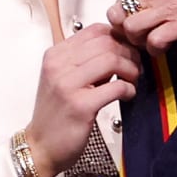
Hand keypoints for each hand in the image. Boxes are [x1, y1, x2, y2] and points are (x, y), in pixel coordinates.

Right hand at [24, 24, 139, 176]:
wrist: (41, 146)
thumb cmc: (56, 114)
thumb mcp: (64, 79)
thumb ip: (86, 62)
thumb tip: (120, 48)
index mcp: (55, 55)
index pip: (95, 30)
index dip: (119, 37)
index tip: (128, 50)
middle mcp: (58, 66)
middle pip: (106, 42)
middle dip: (129, 53)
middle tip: (135, 67)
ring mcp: (68, 85)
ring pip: (112, 60)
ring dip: (131, 69)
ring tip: (132, 80)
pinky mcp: (81, 105)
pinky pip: (116, 86)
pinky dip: (129, 89)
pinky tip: (128, 94)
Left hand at [107, 0, 176, 51]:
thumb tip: (148, 0)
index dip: (123, 17)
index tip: (133, 25)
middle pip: (119, 16)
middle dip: (125, 32)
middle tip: (139, 38)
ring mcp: (169, 6)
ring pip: (131, 30)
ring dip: (138, 42)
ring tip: (152, 43)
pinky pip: (154, 42)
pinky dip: (155, 50)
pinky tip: (165, 47)